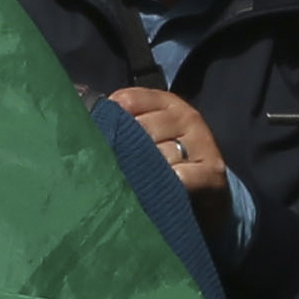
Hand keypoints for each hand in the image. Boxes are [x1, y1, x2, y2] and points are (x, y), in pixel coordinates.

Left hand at [108, 84, 230, 230]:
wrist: (208, 197)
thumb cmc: (168, 165)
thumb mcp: (147, 138)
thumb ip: (123, 124)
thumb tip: (86, 120)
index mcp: (168, 103)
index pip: (128, 101)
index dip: (111, 121)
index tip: (102, 139)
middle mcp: (187, 116)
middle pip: (141, 129)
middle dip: (126, 151)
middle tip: (118, 169)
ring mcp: (202, 142)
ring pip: (157, 155)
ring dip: (144, 172)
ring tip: (139, 183)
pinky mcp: (212, 172)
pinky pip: (179, 176)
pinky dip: (166, 185)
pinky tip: (159, 191)